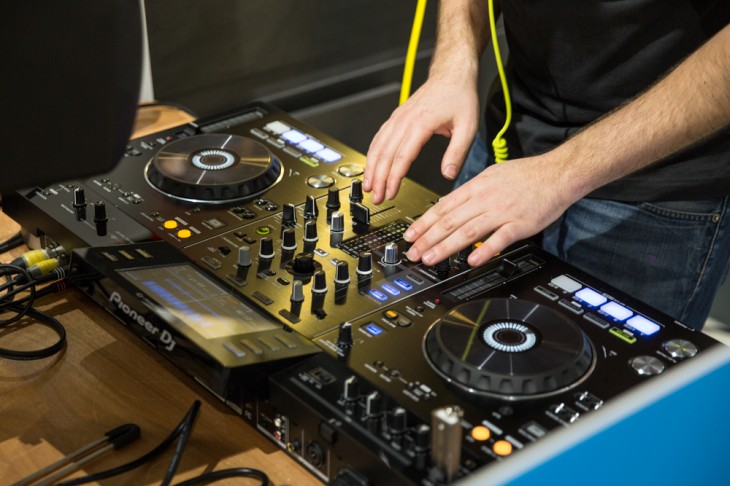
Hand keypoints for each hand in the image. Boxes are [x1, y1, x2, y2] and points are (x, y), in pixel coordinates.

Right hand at [363, 74, 479, 204]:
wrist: (452, 74)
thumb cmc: (460, 96)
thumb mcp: (468, 126)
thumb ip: (457, 152)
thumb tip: (448, 174)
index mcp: (421, 123)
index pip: (402, 157)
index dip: (394, 178)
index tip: (390, 192)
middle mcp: (405, 120)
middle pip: (385, 154)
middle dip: (378, 178)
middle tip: (376, 197)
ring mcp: (398, 118)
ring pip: (378, 146)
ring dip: (371, 167)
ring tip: (368, 186)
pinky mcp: (397, 117)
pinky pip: (380, 137)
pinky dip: (373, 153)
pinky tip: (371, 165)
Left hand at [403, 154, 576, 266]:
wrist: (558, 173)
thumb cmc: (526, 175)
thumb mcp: (491, 176)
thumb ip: (470, 192)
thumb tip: (450, 204)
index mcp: (476, 187)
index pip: (442, 207)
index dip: (423, 223)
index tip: (410, 235)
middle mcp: (485, 199)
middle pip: (450, 221)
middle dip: (427, 239)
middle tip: (413, 253)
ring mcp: (502, 212)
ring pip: (468, 231)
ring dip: (446, 247)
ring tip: (430, 259)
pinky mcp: (520, 225)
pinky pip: (499, 239)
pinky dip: (484, 250)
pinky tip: (471, 261)